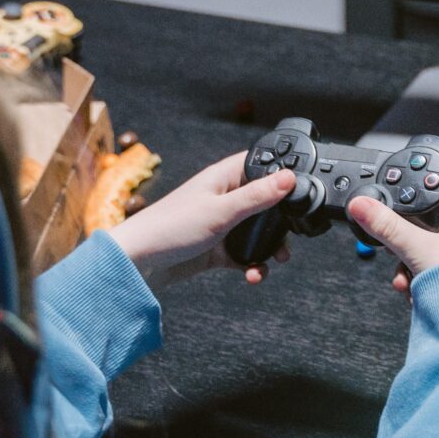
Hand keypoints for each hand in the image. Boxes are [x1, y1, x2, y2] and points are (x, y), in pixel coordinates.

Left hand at [109, 152, 295, 288]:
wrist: (137, 264)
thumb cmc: (170, 227)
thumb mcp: (221, 211)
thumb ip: (257, 196)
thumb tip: (289, 177)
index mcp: (224, 176)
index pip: (261, 163)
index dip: (282, 171)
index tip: (301, 187)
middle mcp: (224, 196)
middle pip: (265, 201)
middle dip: (281, 220)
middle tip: (293, 234)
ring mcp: (220, 222)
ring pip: (256, 231)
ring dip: (269, 246)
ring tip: (278, 259)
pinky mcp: (216, 247)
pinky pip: (244, 253)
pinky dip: (253, 263)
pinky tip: (254, 274)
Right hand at [347, 184, 438, 298]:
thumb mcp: (415, 247)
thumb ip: (386, 225)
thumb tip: (362, 206)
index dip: (426, 194)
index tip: (409, 202)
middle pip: (435, 227)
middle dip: (411, 243)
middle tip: (398, 249)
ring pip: (435, 253)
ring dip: (413, 266)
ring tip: (406, 280)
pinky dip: (424, 282)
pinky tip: (415, 293)